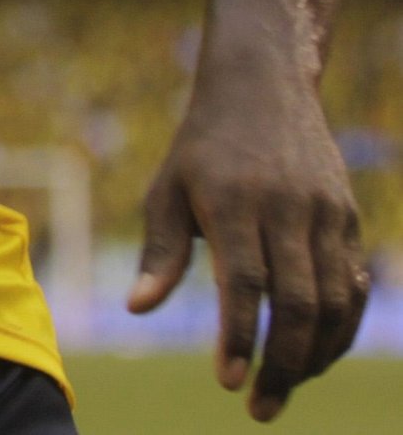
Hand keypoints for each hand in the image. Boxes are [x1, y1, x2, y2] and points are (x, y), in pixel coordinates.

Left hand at [128, 78, 369, 421]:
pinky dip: (340, 329)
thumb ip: (159, 252)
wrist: (263, 88)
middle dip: (283, 364)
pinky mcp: (349, 219)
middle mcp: (288, 209)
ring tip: (283, 387)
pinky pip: (355, 286)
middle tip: (260, 409)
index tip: (227, 381)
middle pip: (297, 302)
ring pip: (335, 301)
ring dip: (315, 356)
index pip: (245, 283)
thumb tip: (137, 309)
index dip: (239, 335)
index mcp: (234, 201)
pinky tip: (314, 356)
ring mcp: (326, 214)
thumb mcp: (168, 189)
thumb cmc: (201, 148)